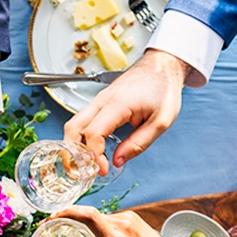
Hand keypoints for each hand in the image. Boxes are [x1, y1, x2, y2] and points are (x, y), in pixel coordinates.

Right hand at [49, 206, 186, 236]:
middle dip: (70, 219)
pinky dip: (99, 225)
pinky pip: (109, 217)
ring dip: (86, 224)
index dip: (66, 212)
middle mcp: (122, 225)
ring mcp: (129, 218)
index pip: (86, 215)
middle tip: (55, 229)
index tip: (51, 219)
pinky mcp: (134, 217)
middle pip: (88, 215)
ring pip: (98, 216)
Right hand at [63, 49, 189, 173]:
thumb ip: (139, 143)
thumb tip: (118, 161)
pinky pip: (82, 121)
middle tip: (85, 170)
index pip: (94, 133)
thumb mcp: (161, 122)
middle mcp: (103, 100)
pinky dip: (81, 137)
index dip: (95, 155)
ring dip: (75, 145)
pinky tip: (91, 150)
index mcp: (118, 104)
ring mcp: (99, 100)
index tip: (103, 169)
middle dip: (74, 152)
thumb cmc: (163, 90)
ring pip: (74, 124)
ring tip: (87, 163)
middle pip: (73, 128)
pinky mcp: (100, 102)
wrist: (162, 66)